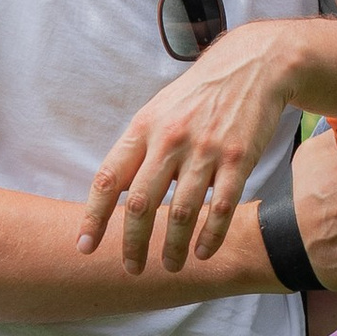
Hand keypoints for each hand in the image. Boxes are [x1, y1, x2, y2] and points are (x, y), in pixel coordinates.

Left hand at [78, 26, 299, 273]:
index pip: (108, 179)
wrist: (252, 66)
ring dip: (172, 247)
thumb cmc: (197, 95)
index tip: (85, 246)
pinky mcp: (238, 159)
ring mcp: (205, 150)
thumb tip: (112, 191)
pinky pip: (221, 208)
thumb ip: (136, 149)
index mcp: (143, 129)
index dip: (93, 216)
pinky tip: (202, 252)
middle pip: (141, 204)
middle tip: (131, 269)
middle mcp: (170, 140)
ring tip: (170, 266)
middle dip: (132, 244)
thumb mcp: (157, 112)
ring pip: (181, 212)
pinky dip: (210, 236)